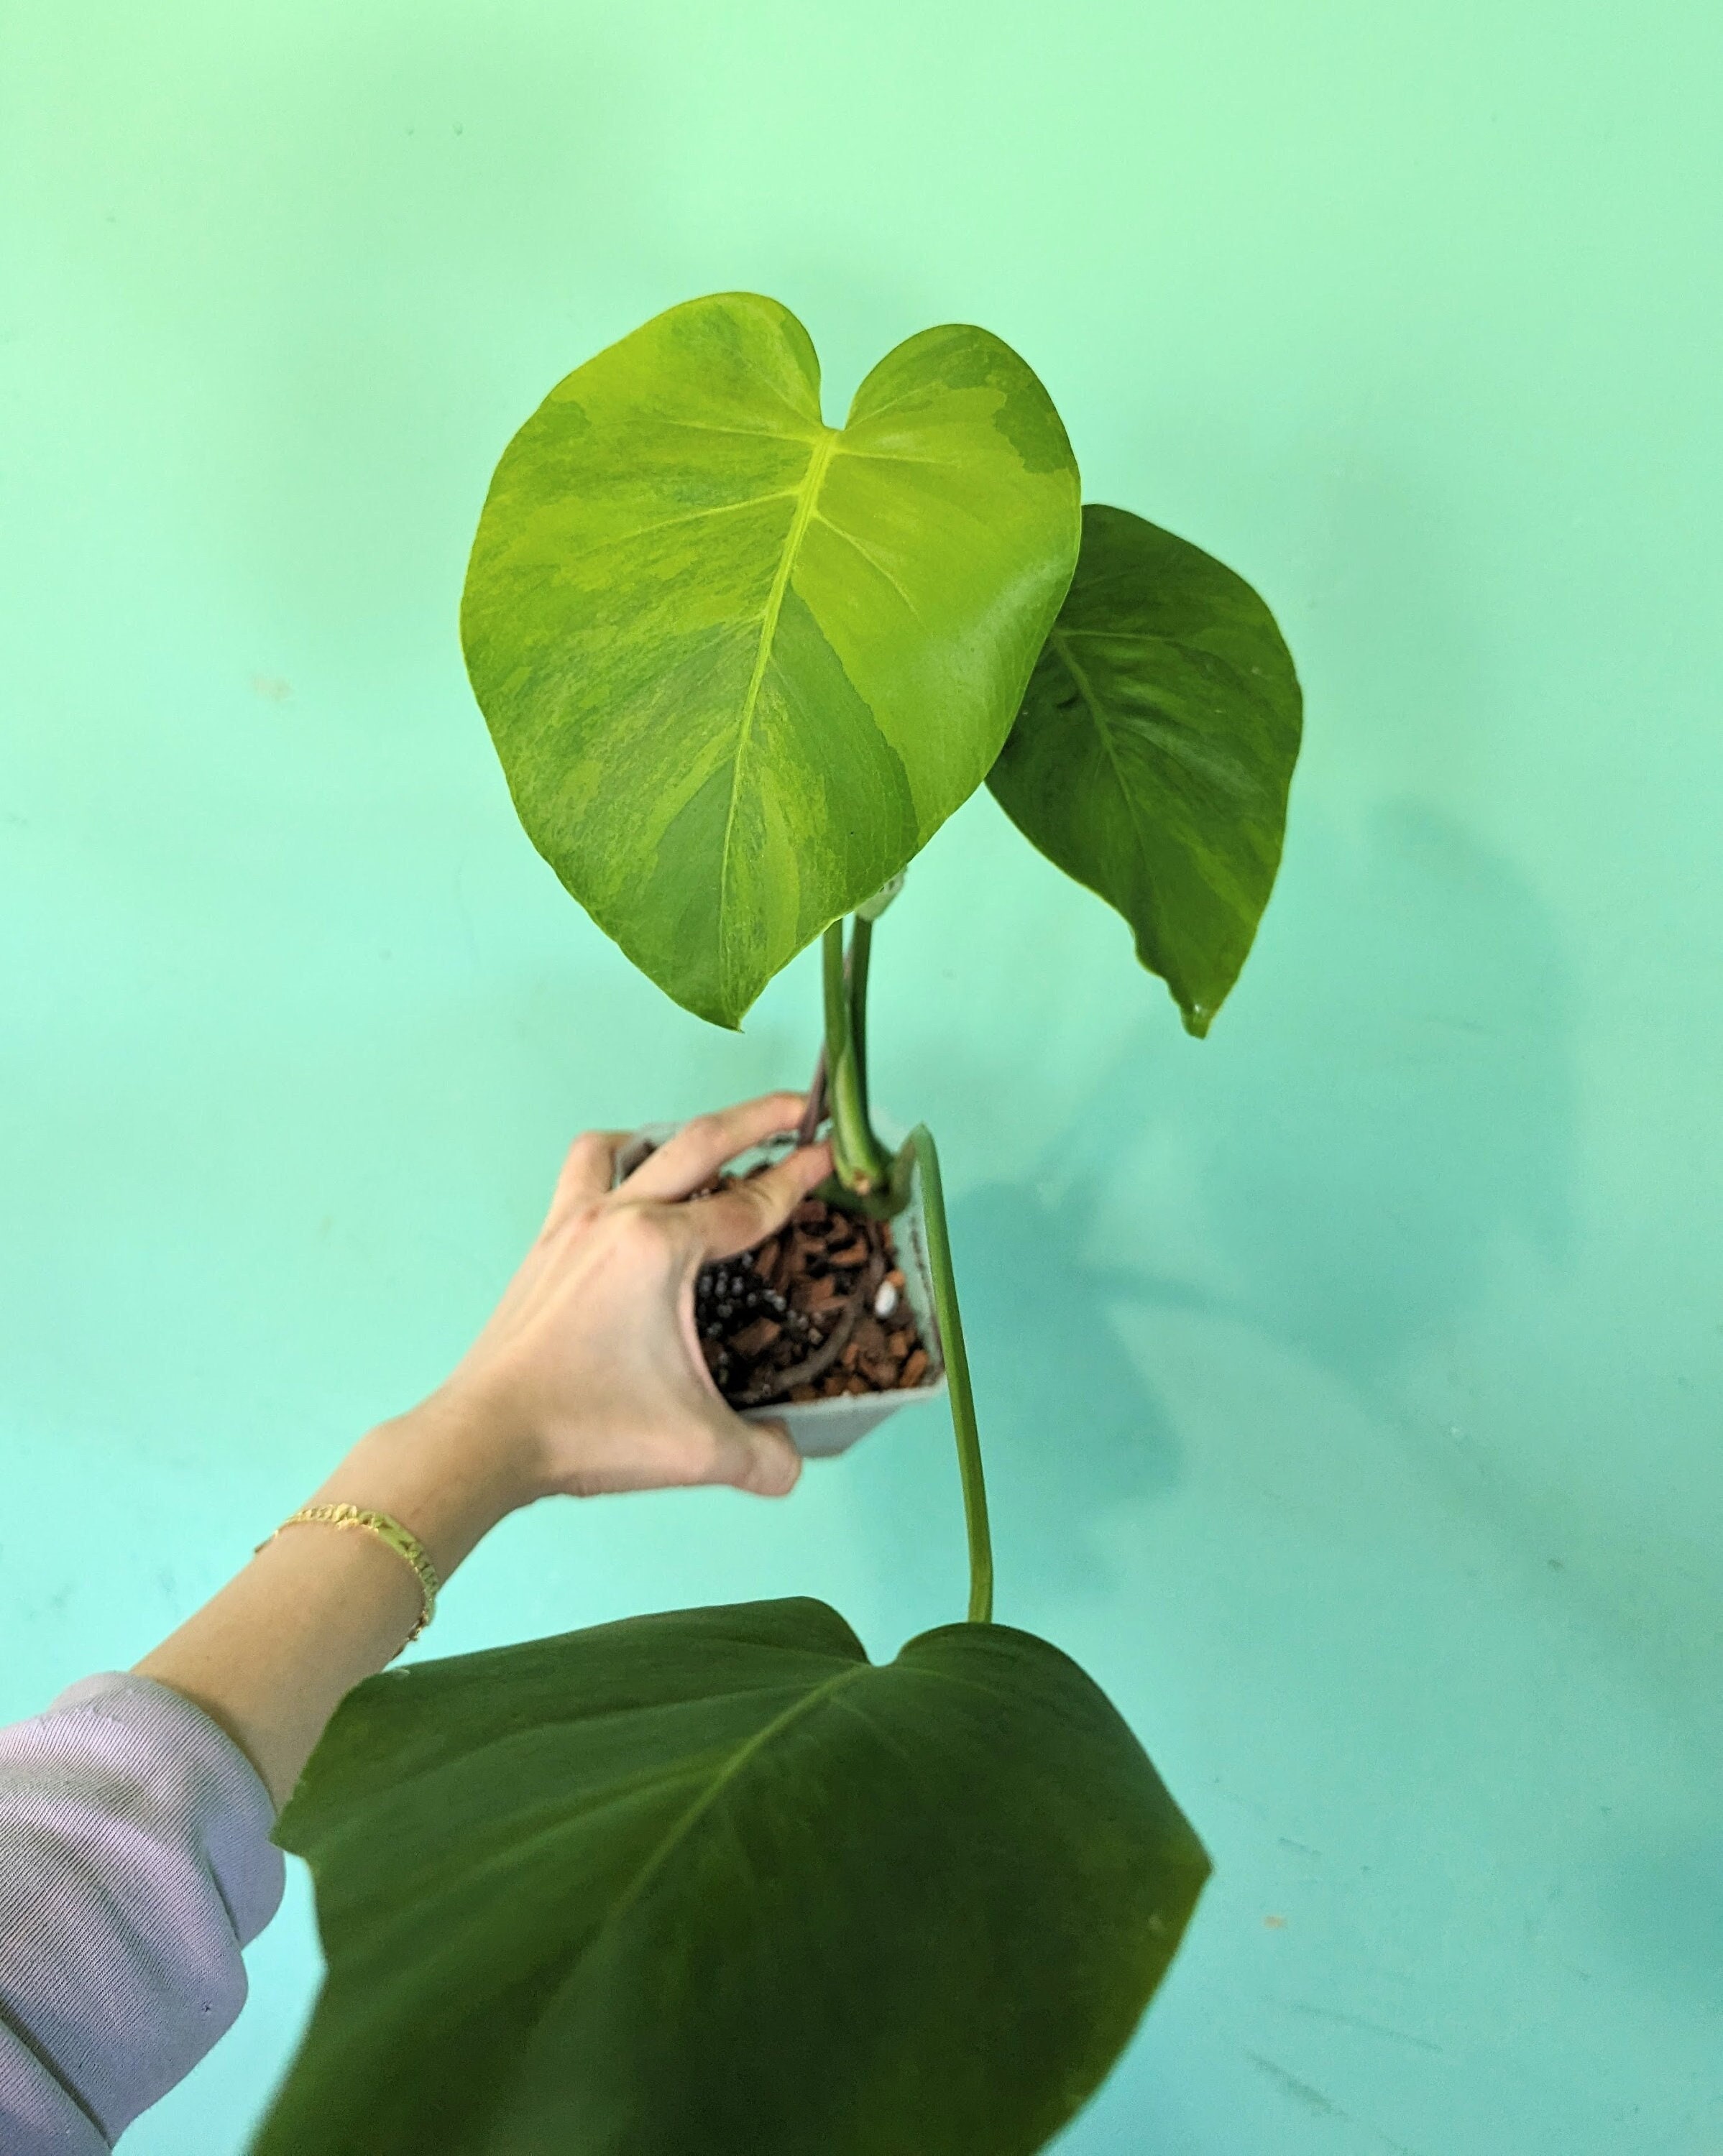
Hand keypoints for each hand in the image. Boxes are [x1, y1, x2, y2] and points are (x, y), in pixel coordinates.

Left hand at [417, 1092, 830, 1504]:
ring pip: (621, 1147)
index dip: (798, 1179)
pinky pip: (582, 1178)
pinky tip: (634, 1203)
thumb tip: (794, 1461)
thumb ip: (764, 1455)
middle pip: (696, 1143)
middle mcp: (614, 1218)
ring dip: (667, 1137)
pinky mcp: (544, 1248)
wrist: (484, 1437)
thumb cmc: (587, 1430)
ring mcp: (571, 1227)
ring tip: (700, 1153)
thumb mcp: (697, 1449)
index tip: (831, 1153)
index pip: (747, 1204)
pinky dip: (617, 1169)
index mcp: (658, 1249)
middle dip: (755, 1118)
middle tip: (795, 1107)